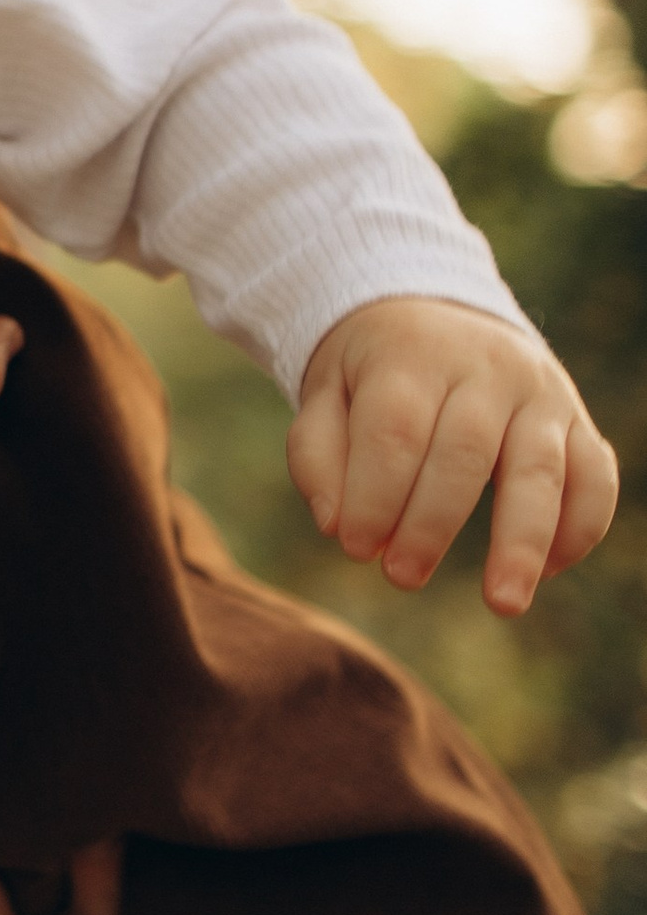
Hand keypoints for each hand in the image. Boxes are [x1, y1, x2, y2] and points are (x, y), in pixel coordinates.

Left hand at [289, 298, 617, 619]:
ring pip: (541, 467)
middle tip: (401, 578)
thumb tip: (337, 525)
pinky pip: (595, 477)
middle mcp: (487, 366)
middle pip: (466, 451)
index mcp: (414, 353)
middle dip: (433, 523)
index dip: (374, 494)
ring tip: (503, 602)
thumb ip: (318, 454)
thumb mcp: (326, 392)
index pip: (396, 429)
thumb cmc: (372, 372)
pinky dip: (580, 528)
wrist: (437, 311)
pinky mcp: (578, 420)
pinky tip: (548, 571)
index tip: (356, 548)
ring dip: (524, 541)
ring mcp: (542, 392)